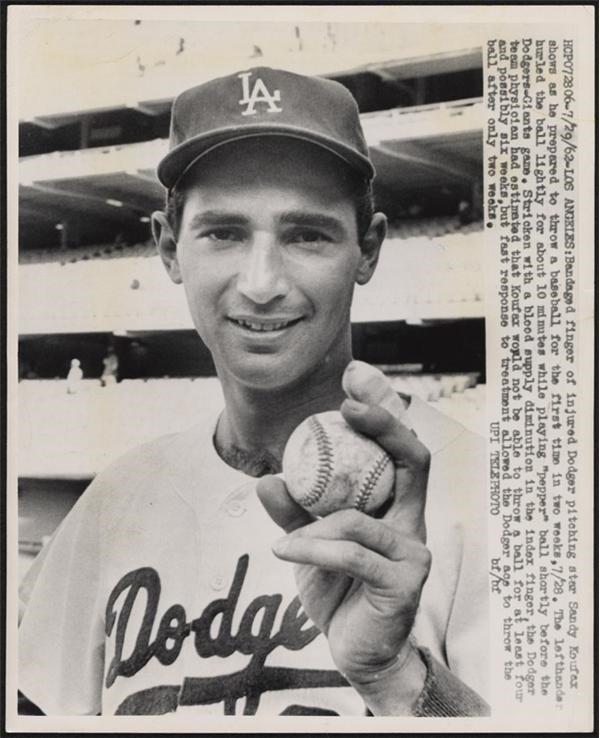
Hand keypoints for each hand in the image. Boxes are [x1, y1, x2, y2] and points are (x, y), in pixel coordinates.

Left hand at [257, 398, 431, 713]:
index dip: (384, 409)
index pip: (400, 448)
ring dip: (314, 525)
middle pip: (414, 459)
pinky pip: (352, 554)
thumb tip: (266, 479)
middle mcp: (412, 521)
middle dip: (385, 422)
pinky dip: (313, 549)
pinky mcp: (405, 583)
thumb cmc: (340, 591)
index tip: (356, 375)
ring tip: (286, 540)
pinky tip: (286, 552)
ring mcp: (413, 552)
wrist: (359, 653)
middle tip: (349, 401)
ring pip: (360, 517)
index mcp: (394, 506)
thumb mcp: (312, 545)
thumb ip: (294, 513)